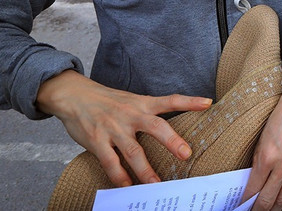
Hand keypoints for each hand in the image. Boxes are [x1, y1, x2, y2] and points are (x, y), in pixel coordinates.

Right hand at [35, 70, 212, 186]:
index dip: (189, 101)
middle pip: (156, 127)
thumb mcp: (130, 101)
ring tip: (156, 185)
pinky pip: (110, 161)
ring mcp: (114, 128)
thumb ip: (147, 114)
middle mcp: (130, 114)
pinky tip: (126, 186)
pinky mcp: (97, 140)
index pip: (170, 100)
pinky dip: (119, 176)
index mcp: (142, 103)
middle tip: (186, 154)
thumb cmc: (107, 101)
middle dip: (172, 141)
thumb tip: (167, 134)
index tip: (208, 102)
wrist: (74, 95)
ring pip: (133, 151)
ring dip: (145, 170)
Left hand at [242, 59, 281, 210]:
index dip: (246, 202)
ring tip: (267, 209)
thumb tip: (251, 189)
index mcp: (268, 156)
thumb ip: (256, 167)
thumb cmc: (277, 122)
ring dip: (274, 208)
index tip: (241, 207)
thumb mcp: (260, 143)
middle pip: (269, 199)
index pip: (254, 189)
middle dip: (258, 209)